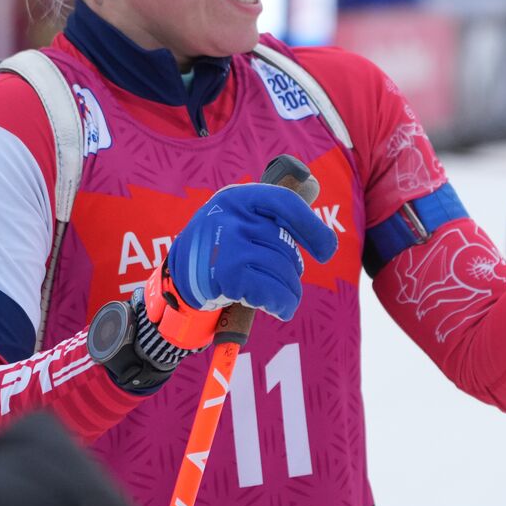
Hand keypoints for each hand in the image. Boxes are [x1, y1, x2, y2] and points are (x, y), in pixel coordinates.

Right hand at [166, 183, 338, 320]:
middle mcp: (233, 216)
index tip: (326, 251)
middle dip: (292, 268)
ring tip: (285, 297)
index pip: (285, 203)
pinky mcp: (228, 275)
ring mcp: (230, 244)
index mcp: (239, 197)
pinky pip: (272, 292)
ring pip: (284, 270)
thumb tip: (325, 238)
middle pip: (286, 245)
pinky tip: (280, 308)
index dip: (311, 227)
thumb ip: (274, 219)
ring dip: (291, 290)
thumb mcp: (239, 220)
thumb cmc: (222, 249)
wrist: (179, 279)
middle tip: (286, 279)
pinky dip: (282, 304)